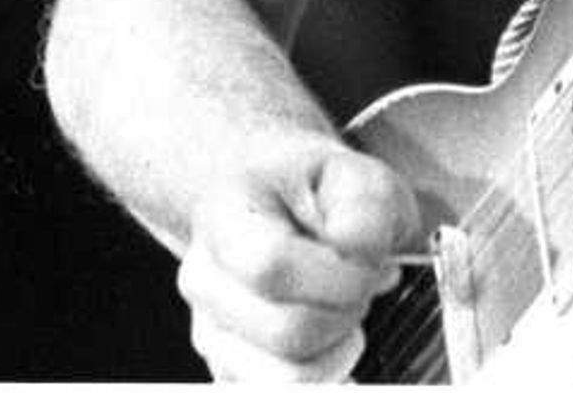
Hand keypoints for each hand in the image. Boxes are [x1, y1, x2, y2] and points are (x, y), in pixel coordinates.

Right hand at [172, 133, 418, 382]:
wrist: (288, 215)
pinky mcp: (227, 373)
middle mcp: (203, 279)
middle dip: (346, 315)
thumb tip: (353, 247)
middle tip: (360, 286)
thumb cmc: (323, 199)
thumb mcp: (357, 179)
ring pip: (287, 380)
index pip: (272, 267)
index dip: (337, 278)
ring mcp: (210, 332)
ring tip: (340, 310)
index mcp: (223, 215)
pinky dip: (323, 379)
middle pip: (286, 332)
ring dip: (335, 351)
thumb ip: (364, 207)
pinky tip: (330, 341)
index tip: (369, 265)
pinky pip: (285, 399)